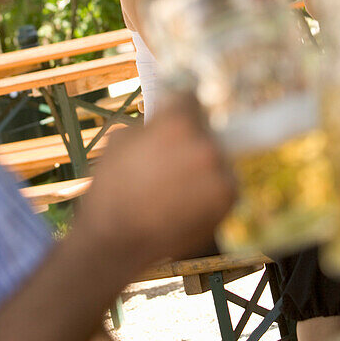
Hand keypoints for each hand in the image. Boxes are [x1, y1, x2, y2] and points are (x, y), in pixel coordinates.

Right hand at [81, 97, 235, 266]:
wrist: (115, 241)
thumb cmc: (110, 190)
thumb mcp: (120, 140)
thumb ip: (150, 124)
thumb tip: (164, 116)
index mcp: (178, 123)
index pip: (191, 99)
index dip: (177, 113)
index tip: (173, 125)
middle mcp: (206, 145)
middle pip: (205, 131)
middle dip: (189, 143)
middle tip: (167, 164)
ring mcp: (221, 174)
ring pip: (215, 159)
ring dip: (201, 169)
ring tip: (172, 190)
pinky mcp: (230, 199)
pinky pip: (222, 184)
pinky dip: (208, 193)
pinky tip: (183, 205)